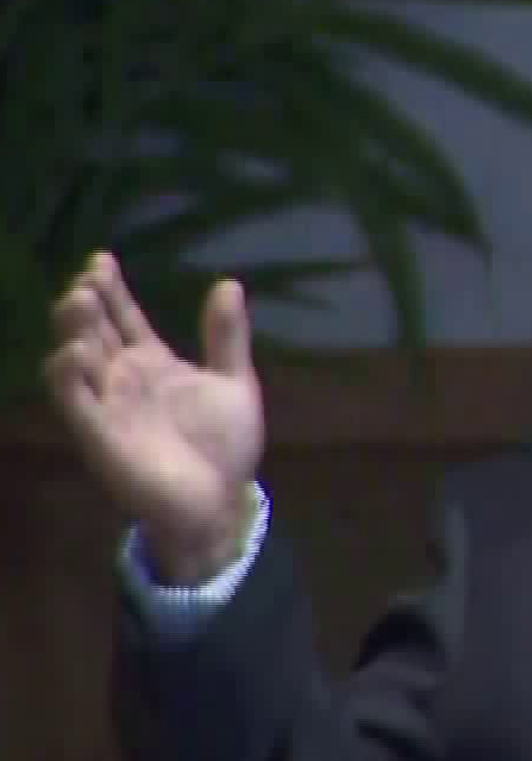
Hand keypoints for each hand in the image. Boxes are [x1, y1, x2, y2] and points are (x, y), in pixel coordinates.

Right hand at [43, 253, 264, 582]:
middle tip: (87, 279)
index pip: (124, 317)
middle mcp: (123, 378)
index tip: (101, 259)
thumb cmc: (224, 444)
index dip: (112, 289)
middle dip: (85, 303)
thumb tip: (229, 283)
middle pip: (94, 331)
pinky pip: (74, 403)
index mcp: (153, 363)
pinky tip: (74, 351)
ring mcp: (108, 405)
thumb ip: (227, 337)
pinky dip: (67, 376)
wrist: (221, 501)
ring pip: (76, 360)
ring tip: (79, 300)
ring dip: (72, 330)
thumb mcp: (234, 382)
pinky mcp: (100, 435)